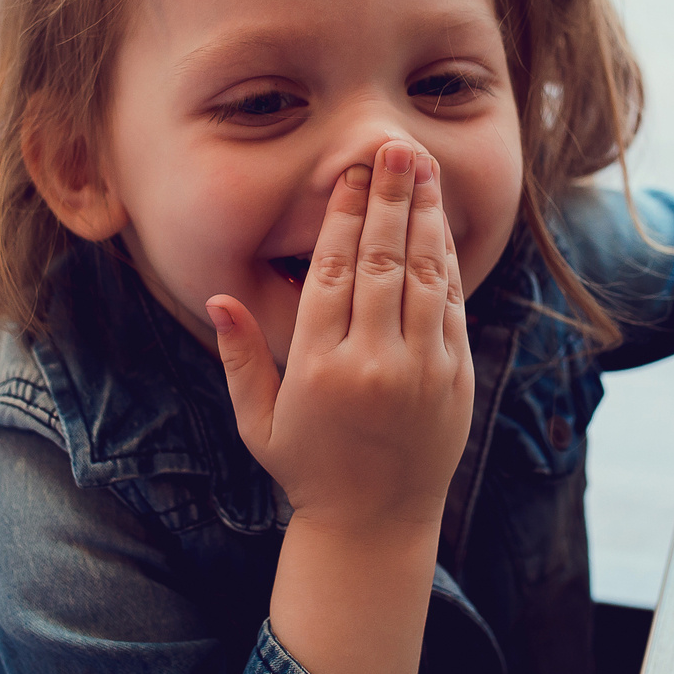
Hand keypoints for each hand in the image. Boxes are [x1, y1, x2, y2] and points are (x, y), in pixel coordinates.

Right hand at [211, 140, 471, 673]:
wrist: (375, 526)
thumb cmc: (307, 470)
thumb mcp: (258, 421)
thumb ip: (240, 358)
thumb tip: (218, 297)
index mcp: (318, 370)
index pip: (331, 275)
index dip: (343, 219)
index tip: (348, 174)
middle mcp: (372, 365)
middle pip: (382, 263)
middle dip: (389, 199)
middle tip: (393, 146)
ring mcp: (420, 372)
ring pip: (425, 277)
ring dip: (424, 217)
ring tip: (422, 168)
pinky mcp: (454, 380)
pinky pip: (452, 308)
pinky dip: (448, 262)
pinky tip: (440, 224)